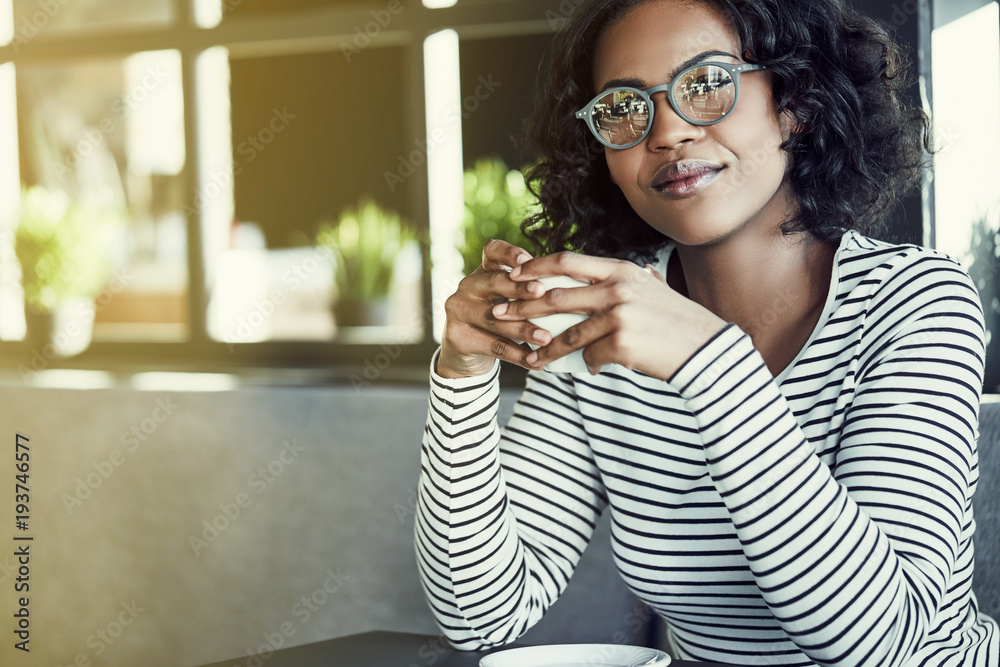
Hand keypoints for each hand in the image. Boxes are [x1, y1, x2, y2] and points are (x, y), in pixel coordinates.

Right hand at [437, 240, 555, 378]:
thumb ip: (527, 290)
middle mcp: (467, 286)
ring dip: (523, 328)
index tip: (528, 260)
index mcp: (483, 271)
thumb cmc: (499, 320)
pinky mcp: (457, 336)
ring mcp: (458, 310)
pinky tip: (535, 361)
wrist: (466, 354)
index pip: (493, 251)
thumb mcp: (508, 300)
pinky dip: (517, 354)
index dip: (509, 253)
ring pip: (495, 318)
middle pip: (494, 283)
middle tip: (542, 292)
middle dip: (520, 289)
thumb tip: (569, 288)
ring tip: (547, 338)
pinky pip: (492, 346)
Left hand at [492, 251, 726, 379]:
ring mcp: (620, 315)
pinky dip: (588, 364)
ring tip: (531, 358)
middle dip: (522, 306)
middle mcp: (617, 287)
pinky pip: (591, 356)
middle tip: (499, 313)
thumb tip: (604, 276)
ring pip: (568, 333)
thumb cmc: (677, 320)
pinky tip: (589, 370)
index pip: (567, 261)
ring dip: (545, 348)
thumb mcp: (652, 287)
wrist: (707, 349)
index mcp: (620, 269)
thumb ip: (626, 280)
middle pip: (556, 295)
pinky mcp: (622, 343)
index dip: (535, 267)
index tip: (513, 275)